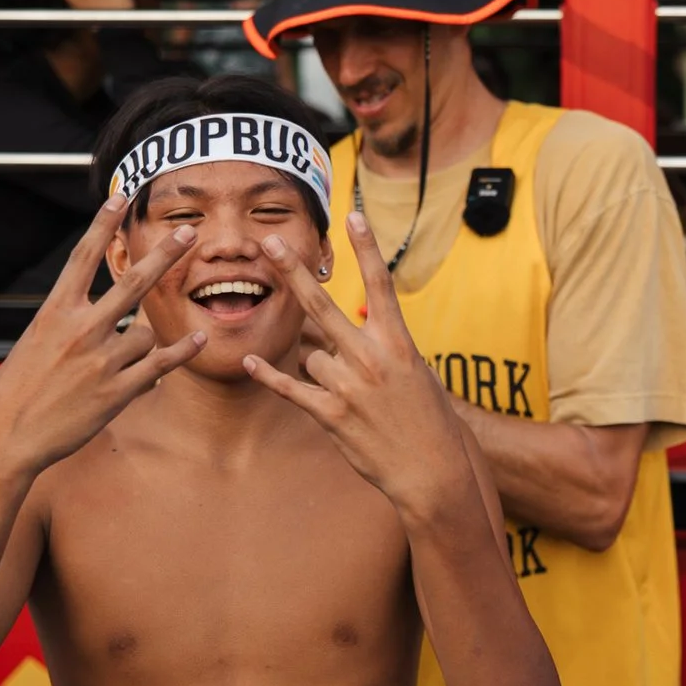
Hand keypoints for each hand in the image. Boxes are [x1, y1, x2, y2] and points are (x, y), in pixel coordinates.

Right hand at [0, 196, 204, 478]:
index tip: (119, 198)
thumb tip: (91, 313)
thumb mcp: (33, 344)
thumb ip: (65, 325)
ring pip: (146, 333)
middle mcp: (81, 330)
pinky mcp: (116, 391)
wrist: (6, 438)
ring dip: (146, 341)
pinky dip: (181, 352)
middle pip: (133, 282)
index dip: (102, 225)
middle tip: (188, 233)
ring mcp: (101, 360)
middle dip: (164, 255)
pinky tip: (199, 339)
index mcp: (54, 313)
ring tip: (130, 357)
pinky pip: (159, 365)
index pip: (82, 257)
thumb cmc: (13, 393)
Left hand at [242, 213, 474, 517]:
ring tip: (355, 396)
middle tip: (271, 243)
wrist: (432, 469)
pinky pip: (292, 387)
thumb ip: (376, 347)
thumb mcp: (413, 372)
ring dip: (322, 369)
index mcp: (398, 343)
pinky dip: (271, 375)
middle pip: (323, 306)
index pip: (380, 285)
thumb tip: (329, 332)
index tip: (353, 216)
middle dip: (294, 272)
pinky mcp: (331, 414)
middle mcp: (372, 358)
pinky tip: (253, 361)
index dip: (367, 248)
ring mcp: (349, 386)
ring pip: (312, 356)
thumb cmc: (426, 419)